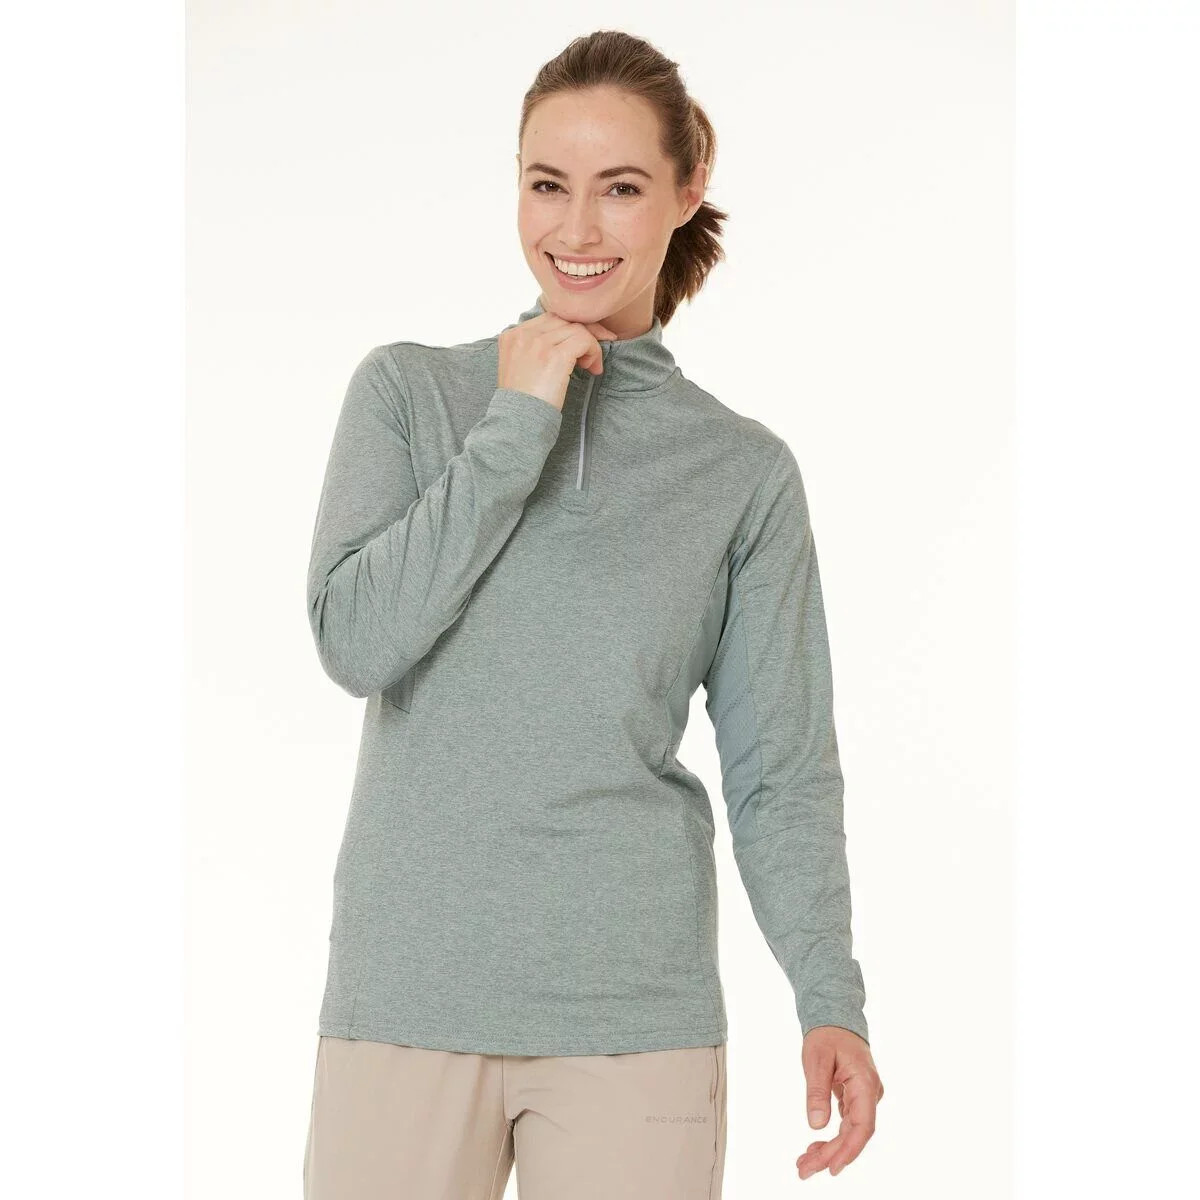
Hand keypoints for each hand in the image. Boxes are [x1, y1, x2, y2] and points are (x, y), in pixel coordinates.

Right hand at [497, 312, 619, 412]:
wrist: (518, 422)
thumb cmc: (521, 402)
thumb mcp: (519, 368)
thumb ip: (533, 349)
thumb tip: (564, 341)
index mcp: (512, 336)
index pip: (548, 319)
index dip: (569, 329)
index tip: (582, 342)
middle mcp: (523, 335)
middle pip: (563, 320)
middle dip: (585, 332)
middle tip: (595, 350)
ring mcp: (538, 344)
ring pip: (576, 329)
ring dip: (590, 346)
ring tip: (591, 366)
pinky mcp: (555, 356)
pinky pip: (584, 340)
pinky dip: (593, 352)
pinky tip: (592, 369)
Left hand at [796, 1025, 882, 1180]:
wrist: (836, 1020)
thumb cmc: (827, 1035)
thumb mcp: (816, 1059)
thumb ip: (817, 1091)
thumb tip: (817, 1125)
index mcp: (865, 1083)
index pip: (863, 1125)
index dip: (850, 1150)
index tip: (833, 1168)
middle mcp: (869, 1093)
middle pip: (854, 1134)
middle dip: (831, 1155)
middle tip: (804, 1170)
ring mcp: (863, 1097)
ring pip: (850, 1132)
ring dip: (829, 1150)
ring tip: (804, 1163)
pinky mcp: (855, 1099)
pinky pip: (846, 1125)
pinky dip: (831, 1138)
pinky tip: (814, 1147)